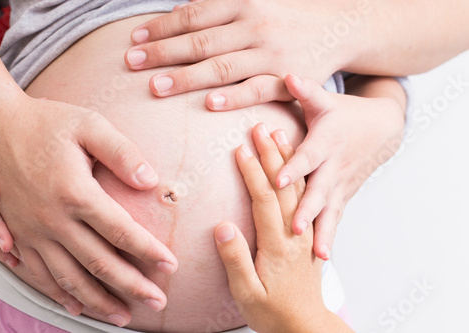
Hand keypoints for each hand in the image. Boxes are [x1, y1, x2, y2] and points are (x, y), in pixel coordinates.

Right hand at [0, 96, 177, 325]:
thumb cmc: (45, 123)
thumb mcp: (89, 125)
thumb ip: (122, 152)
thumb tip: (151, 180)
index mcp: (76, 193)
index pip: (121, 231)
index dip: (149, 251)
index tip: (171, 266)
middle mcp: (53, 220)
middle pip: (99, 263)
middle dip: (132, 286)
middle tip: (158, 301)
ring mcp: (32, 231)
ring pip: (69, 277)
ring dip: (98, 301)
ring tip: (122, 317)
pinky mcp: (16, 235)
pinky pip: (37, 274)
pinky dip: (59, 294)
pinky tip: (74, 306)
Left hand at [124, 0, 349, 109]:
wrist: (339, 24)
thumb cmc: (288, 14)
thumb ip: (219, 4)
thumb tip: (178, 9)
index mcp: (243, 3)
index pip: (193, 15)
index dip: (162, 26)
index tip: (134, 38)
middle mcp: (254, 26)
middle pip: (200, 40)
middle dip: (162, 52)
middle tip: (131, 63)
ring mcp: (270, 53)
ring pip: (222, 66)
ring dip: (186, 77)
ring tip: (156, 87)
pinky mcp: (286, 77)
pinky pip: (257, 89)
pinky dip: (234, 96)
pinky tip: (210, 104)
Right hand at [214, 123, 350, 331]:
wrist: (306, 325)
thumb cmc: (273, 311)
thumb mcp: (247, 293)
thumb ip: (235, 259)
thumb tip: (223, 226)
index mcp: (277, 245)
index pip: (264, 199)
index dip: (253, 173)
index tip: (241, 149)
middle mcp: (294, 233)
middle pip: (284, 186)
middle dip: (272, 154)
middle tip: (261, 128)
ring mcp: (304, 232)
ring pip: (298, 188)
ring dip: (289, 159)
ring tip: (280, 135)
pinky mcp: (307, 235)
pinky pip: (307, 198)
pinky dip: (300, 176)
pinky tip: (294, 163)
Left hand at [276, 75, 405, 259]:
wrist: (381, 129)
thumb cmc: (343, 113)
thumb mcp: (325, 100)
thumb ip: (305, 90)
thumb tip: (287, 74)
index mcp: (325, 142)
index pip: (307, 156)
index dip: (292, 167)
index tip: (277, 180)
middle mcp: (334, 166)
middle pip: (319, 189)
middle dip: (307, 209)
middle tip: (294, 228)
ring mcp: (340, 184)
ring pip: (330, 210)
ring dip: (323, 231)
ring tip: (318, 254)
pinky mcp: (343, 195)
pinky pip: (336, 217)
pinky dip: (331, 235)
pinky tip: (324, 257)